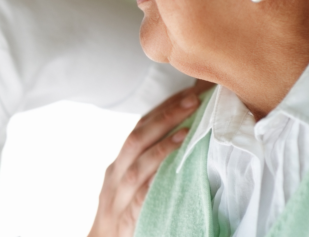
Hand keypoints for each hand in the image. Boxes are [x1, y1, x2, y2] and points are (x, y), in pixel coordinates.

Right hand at [87, 81, 208, 236]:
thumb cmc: (122, 213)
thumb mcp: (132, 184)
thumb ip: (150, 164)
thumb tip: (184, 137)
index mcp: (118, 164)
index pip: (140, 127)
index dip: (163, 108)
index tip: (188, 91)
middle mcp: (115, 174)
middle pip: (137, 137)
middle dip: (165, 115)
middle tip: (192, 98)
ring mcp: (118, 195)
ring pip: (137, 162)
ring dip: (163, 142)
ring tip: (187, 126)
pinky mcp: (126, 218)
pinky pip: (141, 195)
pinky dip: (156, 176)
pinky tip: (172, 166)